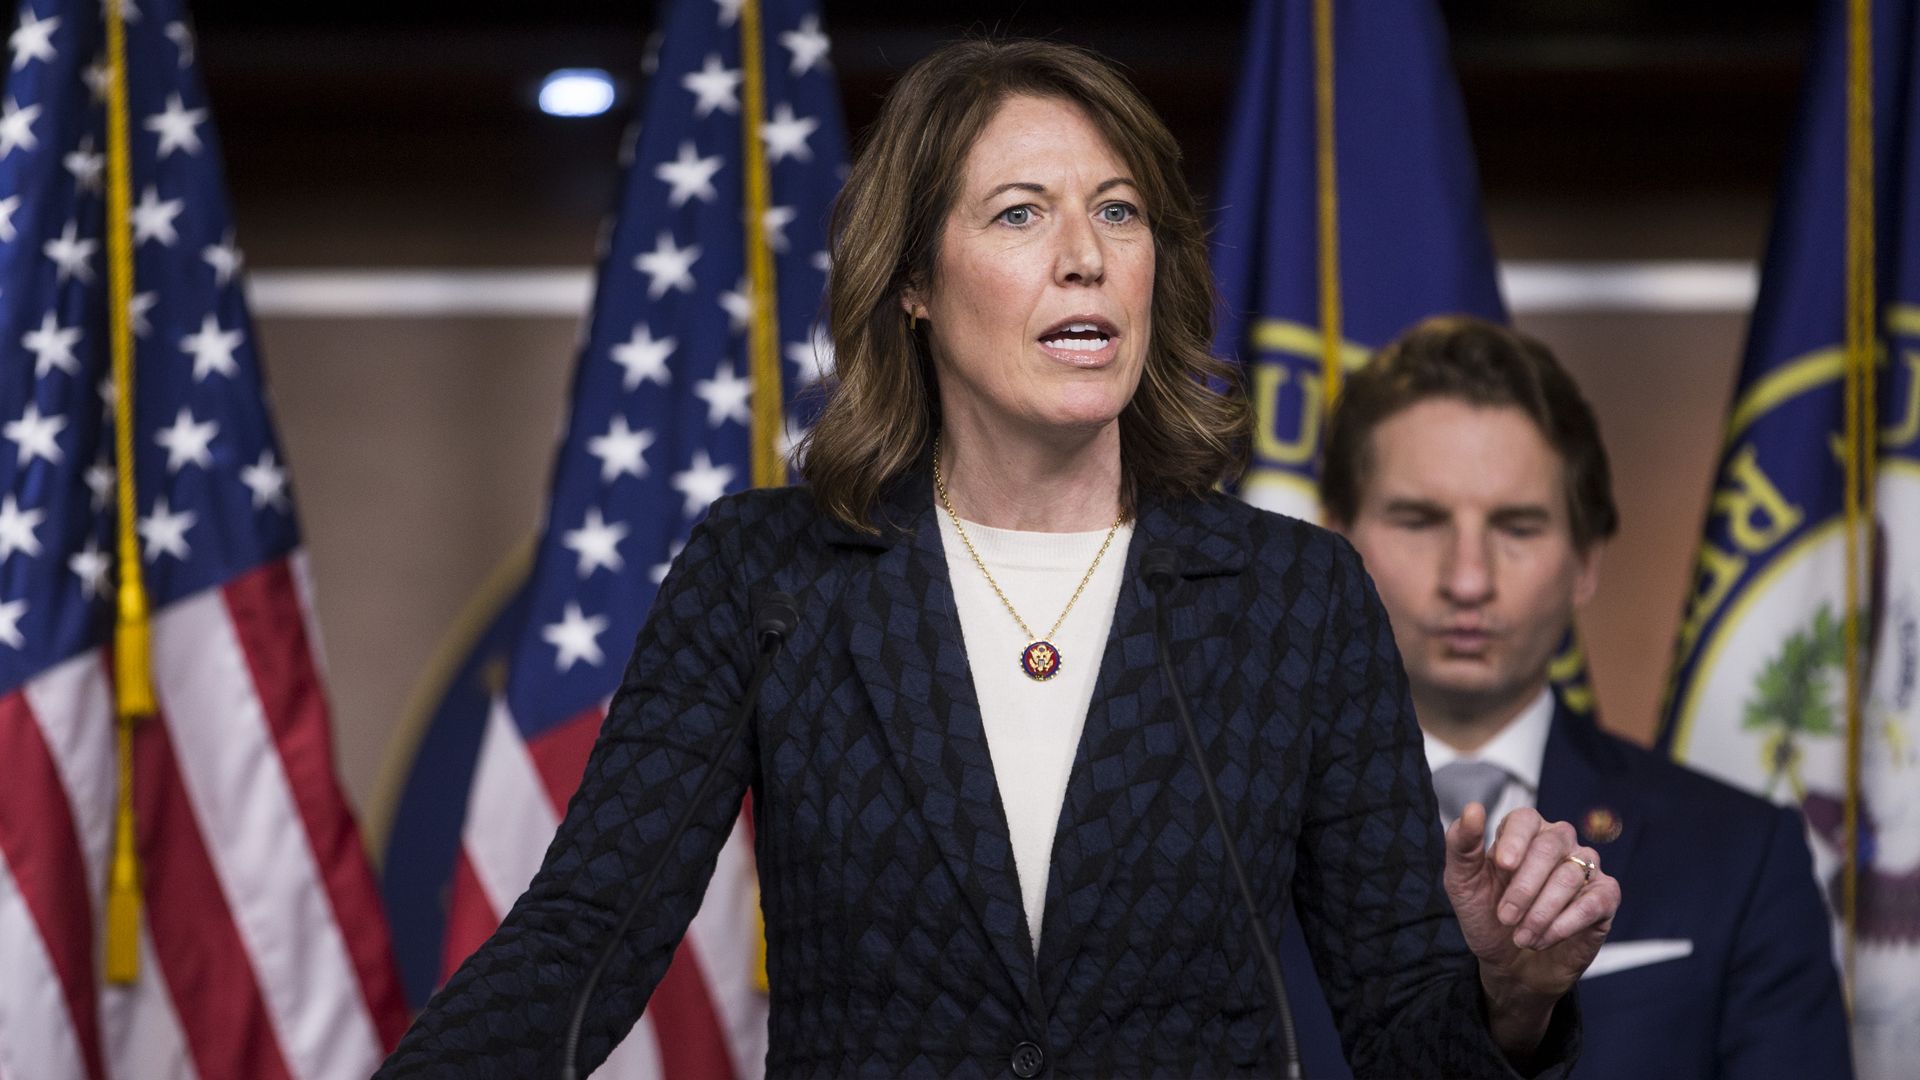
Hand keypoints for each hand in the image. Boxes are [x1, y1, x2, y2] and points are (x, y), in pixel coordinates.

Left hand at [1444, 804, 1619, 1053]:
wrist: (1510, 964)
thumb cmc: (1487, 916)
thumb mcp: (1463, 884)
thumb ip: (1462, 846)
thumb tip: (1473, 808)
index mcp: (1522, 832)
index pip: (1525, 819)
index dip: (1515, 840)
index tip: (1502, 866)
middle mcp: (1558, 842)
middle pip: (1550, 846)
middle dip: (1523, 888)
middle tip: (1505, 918)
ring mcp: (1584, 868)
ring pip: (1570, 876)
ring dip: (1540, 913)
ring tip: (1522, 937)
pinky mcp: (1605, 896)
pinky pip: (1594, 901)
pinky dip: (1566, 923)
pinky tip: (1545, 939)